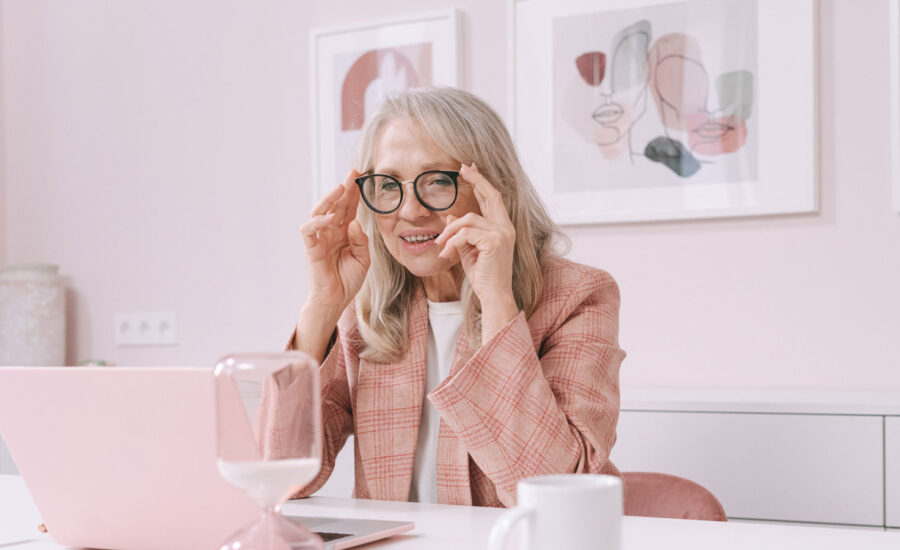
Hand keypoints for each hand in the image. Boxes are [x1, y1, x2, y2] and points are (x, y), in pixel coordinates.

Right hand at [300, 170, 369, 315]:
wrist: (336, 299)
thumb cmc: (348, 279)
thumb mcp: (363, 258)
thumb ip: (361, 240)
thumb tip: (354, 222)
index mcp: (344, 232)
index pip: (349, 208)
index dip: (354, 194)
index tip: (361, 178)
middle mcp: (331, 231)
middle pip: (336, 205)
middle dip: (343, 189)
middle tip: (352, 174)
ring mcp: (320, 238)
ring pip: (319, 211)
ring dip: (329, 199)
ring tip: (340, 188)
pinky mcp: (311, 248)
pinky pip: (309, 230)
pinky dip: (318, 221)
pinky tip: (330, 217)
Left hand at [434, 164, 518, 338]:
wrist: (493, 295)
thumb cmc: (483, 275)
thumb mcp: (469, 250)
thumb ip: (463, 232)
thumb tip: (451, 216)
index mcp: (503, 228)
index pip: (493, 199)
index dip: (482, 182)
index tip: (470, 169)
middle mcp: (506, 228)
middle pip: (491, 195)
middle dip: (476, 180)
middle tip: (462, 168)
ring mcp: (502, 234)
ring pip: (467, 219)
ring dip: (449, 231)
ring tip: (440, 245)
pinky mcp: (494, 242)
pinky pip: (465, 233)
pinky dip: (452, 242)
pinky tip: (446, 253)